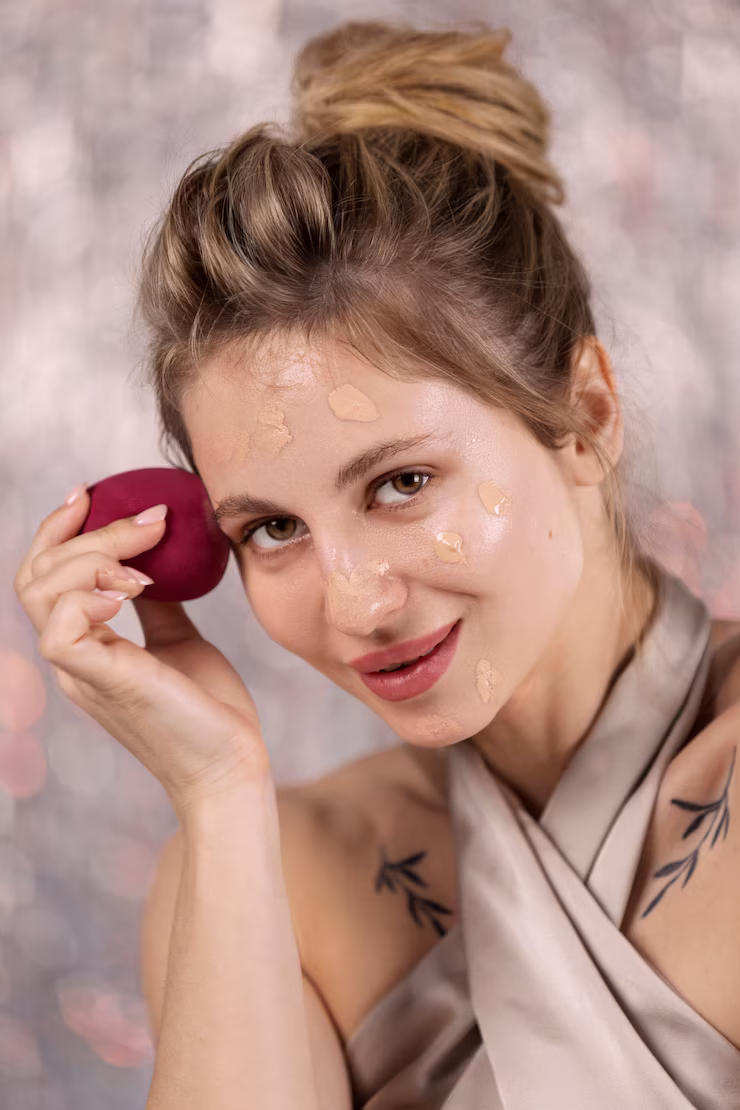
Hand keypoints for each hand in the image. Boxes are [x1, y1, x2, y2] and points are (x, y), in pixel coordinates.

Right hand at [14, 487, 269, 816]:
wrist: (231, 766)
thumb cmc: (209, 710)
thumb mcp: (181, 642)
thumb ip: (159, 605)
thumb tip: (160, 560)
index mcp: (85, 648)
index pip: (42, 578)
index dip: (57, 530)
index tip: (88, 493)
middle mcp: (72, 659)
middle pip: (36, 575)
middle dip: (85, 532)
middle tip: (146, 520)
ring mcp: (80, 674)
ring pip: (41, 594)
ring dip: (93, 558)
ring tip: (145, 564)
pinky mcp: (103, 683)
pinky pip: (62, 630)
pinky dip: (90, 595)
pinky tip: (135, 589)